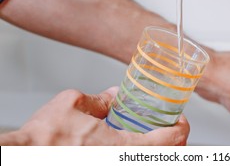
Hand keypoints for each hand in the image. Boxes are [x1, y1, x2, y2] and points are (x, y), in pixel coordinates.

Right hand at [0, 87, 188, 145]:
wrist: (23, 157)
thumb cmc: (43, 138)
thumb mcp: (73, 102)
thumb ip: (100, 98)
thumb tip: (114, 96)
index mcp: (120, 146)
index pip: (169, 141)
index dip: (181, 129)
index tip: (181, 121)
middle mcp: (121, 162)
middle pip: (166, 158)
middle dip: (175, 145)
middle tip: (173, 132)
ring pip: (149, 162)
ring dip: (158, 151)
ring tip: (156, 139)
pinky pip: (130, 161)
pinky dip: (139, 154)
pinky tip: (131, 145)